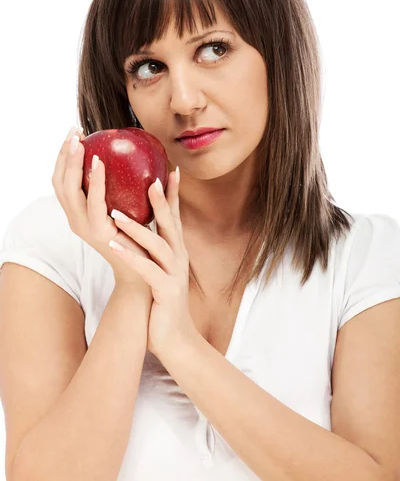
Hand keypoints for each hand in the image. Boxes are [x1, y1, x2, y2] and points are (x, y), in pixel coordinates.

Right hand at [51, 125, 152, 296]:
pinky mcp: (97, 233)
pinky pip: (93, 203)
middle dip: (63, 155)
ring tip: (79, 143)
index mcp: (79, 213)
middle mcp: (76, 220)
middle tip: (73, 132)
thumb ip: (125, 187)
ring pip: (69, 191)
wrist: (144, 272)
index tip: (74, 134)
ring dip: (72, 164)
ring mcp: (84, 227)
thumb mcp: (128, 208)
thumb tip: (135, 154)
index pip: (63, 181)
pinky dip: (93, 181)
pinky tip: (99, 163)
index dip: (63, 158)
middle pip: (59, 183)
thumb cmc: (139, 237)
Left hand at [109, 167, 198, 356]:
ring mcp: (174, 274)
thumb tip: (138, 230)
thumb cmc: (163, 302)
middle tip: (151, 179)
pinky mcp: (166, 290)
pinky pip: (146, 269)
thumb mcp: (160, 271)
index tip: (171, 170)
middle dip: (162, 201)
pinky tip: (113, 245)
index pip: (175, 218)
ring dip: (137, 228)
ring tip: (116, 213)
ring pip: (157, 245)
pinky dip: (130, 256)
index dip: (174, 195)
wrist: (176, 338)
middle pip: (172, 224)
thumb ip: (154, 250)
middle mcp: (178, 258)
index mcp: (176, 251)